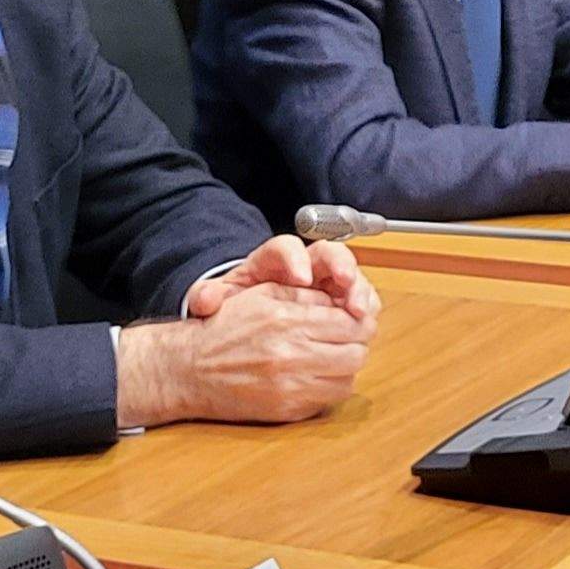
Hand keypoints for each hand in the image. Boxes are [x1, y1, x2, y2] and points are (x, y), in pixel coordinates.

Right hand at [115, 285, 370, 426]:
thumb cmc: (222, 329)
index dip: (359, 319)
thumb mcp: (262, 295)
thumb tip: (342, 302)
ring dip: (346, 366)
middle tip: (347, 337)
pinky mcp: (288, 410)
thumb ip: (305, 296)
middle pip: (356, 352)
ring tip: (332, 355)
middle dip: (357, 342)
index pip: (351, 322)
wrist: (189, 369)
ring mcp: (291, 386)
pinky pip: (329, 399)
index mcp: (287, 320)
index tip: (354, 317)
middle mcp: (291, 354)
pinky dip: (330, 386)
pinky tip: (317, 375)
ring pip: (348, 378)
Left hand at [186, 234, 377, 326]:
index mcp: (273, 261)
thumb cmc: (240, 304)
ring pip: (350, 273)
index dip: (295, 258)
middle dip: (339, 265)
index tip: (299, 276)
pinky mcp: (341, 299)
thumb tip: (204, 298)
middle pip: (328, 252)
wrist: (253, 317)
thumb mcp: (221, 300)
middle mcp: (306, 265)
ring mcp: (327, 282)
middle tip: (345, 282)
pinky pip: (360, 296)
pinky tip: (365, 320)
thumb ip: (209, 296)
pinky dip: (365, 306)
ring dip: (358, 288)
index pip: (285, 248)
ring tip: (360, 308)